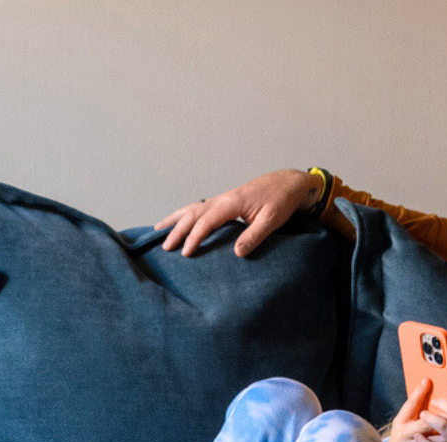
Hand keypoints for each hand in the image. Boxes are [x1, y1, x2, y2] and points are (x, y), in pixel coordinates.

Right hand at [155, 169, 320, 257]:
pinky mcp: (225, 201)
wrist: (288, 183)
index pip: (206, 221)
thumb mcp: (272, 220)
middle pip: (193, 214)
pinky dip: (185, 214)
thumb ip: (254, 236)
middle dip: (177, 230)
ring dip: (175, 219)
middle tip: (165, 248)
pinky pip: (199, 208)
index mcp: (232, 203)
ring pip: (192, 208)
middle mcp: (223, 199)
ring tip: (158, 230)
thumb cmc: (281, 200)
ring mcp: (222, 199)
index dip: (194, 237)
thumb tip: (236, 253)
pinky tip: (179, 220)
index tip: (186, 253)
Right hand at [385, 378, 438, 441]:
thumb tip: (431, 390)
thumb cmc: (404, 441)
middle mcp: (403, 434)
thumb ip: (417, 412)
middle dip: (443, 418)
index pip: (410, 404)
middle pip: (425, 423)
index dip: (419, 392)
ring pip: (433, 441)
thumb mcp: (406, 425)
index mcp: (401, 421)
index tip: (428, 380)